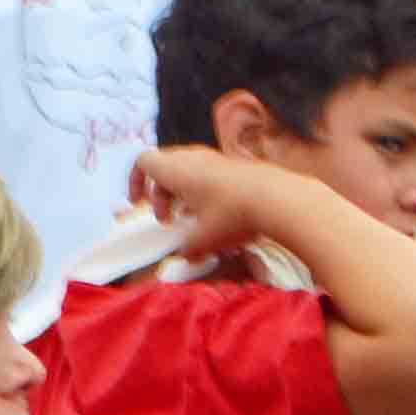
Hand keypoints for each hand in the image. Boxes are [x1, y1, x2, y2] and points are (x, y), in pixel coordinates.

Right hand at [127, 146, 284, 259]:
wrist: (280, 198)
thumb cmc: (233, 215)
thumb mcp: (204, 239)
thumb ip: (188, 249)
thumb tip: (187, 256)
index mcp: (176, 169)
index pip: (143, 161)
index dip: (136, 181)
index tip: (140, 204)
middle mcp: (194, 158)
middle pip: (165, 168)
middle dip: (160, 194)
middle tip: (168, 220)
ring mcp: (217, 159)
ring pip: (188, 171)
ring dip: (183, 194)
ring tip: (192, 219)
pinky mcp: (237, 166)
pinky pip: (210, 174)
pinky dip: (204, 192)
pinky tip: (218, 215)